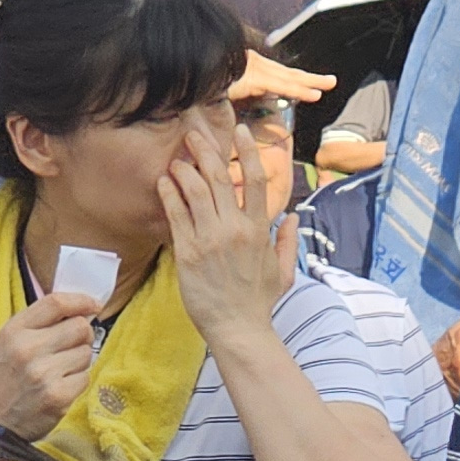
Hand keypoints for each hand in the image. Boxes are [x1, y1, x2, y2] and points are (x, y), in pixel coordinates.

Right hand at [0, 289, 101, 440]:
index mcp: (14, 331)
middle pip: (80, 327)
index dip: (81, 301)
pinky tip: (59, 387)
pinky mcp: (58, 397)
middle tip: (72, 345)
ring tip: (59, 370)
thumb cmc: (3, 379)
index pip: (56, 303)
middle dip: (82, 335)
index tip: (93, 305)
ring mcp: (44, 374)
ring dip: (79, 360)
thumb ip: (38, 323)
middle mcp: (28, 349)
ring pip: (86, 353)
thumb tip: (79, 309)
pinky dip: (77, 382)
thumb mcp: (8, 341)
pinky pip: (85, 378)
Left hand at [161, 117, 292, 348]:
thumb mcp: (284, 272)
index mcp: (260, 230)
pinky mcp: (189, 253)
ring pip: (196, 191)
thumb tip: (295, 217)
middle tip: (194, 132)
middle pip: (220, 177)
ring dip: (185, 168)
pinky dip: (169, 193)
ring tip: (177, 157)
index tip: (239, 131)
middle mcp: (235, 229)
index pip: (255, 180)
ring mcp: (211, 240)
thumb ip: (289, 242)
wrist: (238, 329)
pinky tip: (164, 181)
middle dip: (206, 149)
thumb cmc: (259, 303)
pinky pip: (177, 215)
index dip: (247, 151)